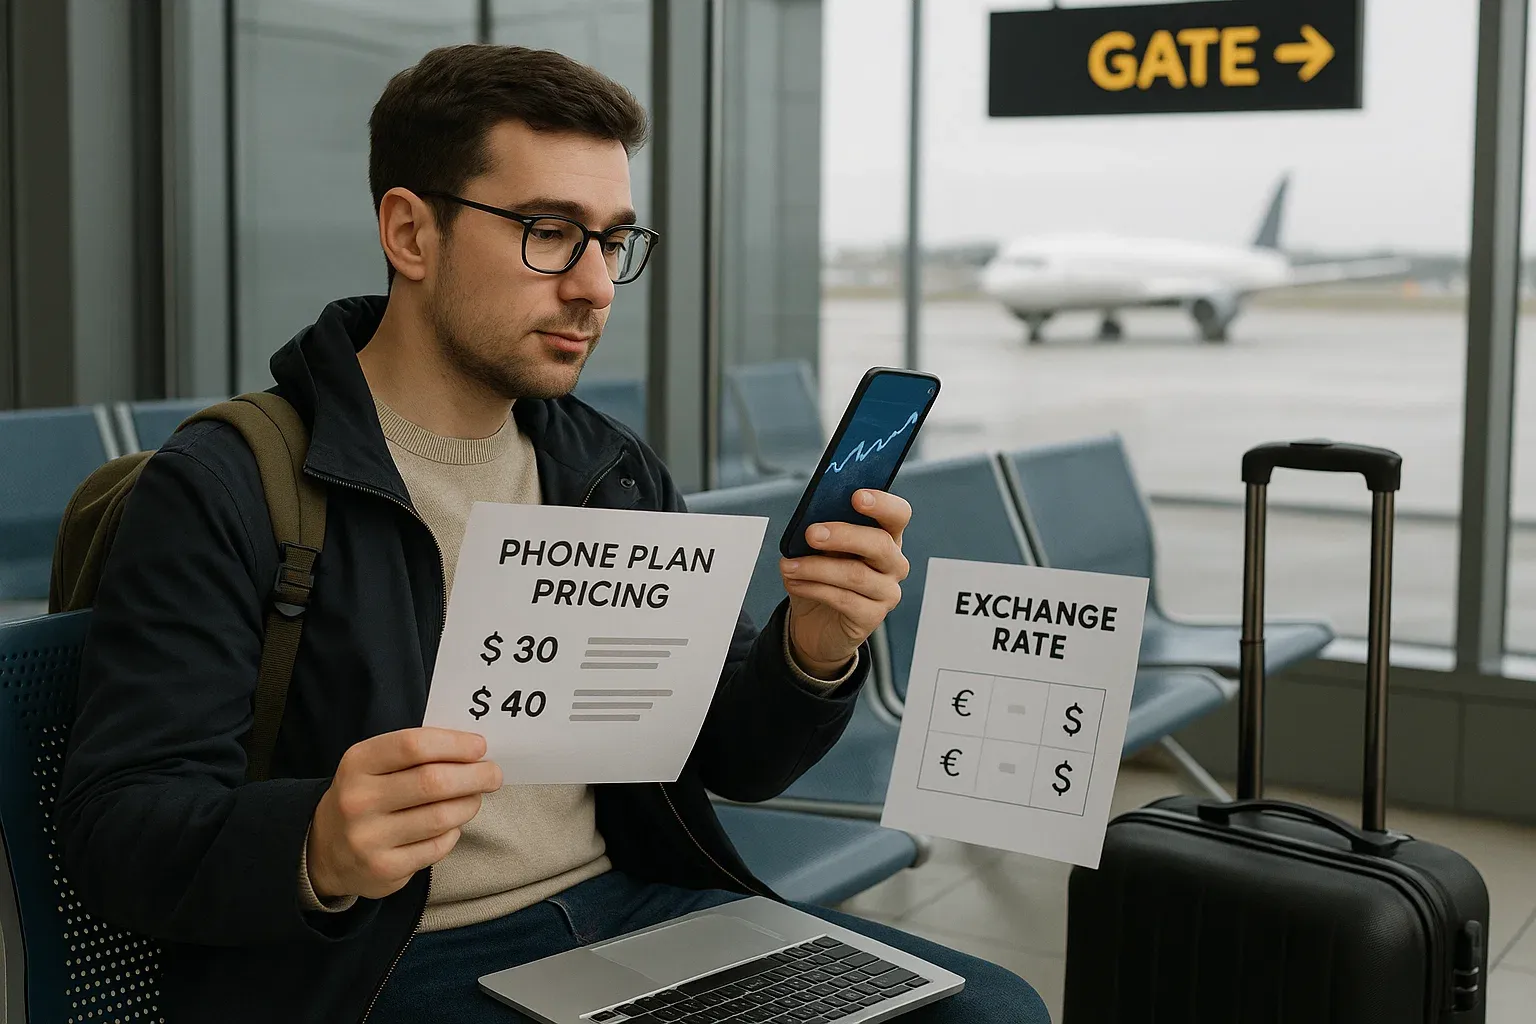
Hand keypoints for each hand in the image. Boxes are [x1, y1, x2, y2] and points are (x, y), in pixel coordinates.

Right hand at [306, 727, 502, 900]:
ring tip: (474, 798)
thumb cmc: (367, 795)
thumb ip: (416, 753)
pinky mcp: (384, 869)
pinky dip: (453, 833)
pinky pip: (438, 846)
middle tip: (493, 774)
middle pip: (433, 782)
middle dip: (474, 776)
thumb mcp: (375, 765)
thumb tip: (473, 748)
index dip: (455, 744)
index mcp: (358, 763)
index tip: (480, 747)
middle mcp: (358, 800)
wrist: (325, 850)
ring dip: (469, 804)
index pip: (414, 745)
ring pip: (441, 817)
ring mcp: (369, 838)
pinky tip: (451, 826)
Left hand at [779, 489, 911, 677]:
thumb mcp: (820, 549)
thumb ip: (822, 531)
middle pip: (879, 544)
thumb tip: (809, 521)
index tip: (857, 497)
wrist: (816, 622)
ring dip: (815, 567)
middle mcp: (893, 563)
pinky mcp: (872, 617)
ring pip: (855, 574)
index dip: (882, 503)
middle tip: (811, 533)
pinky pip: (844, 600)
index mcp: (886, 536)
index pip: (898, 515)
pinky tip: (795, 583)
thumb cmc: (823, 578)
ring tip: (788, 565)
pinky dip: (814, 589)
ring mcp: (887, 592)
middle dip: (842, 535)